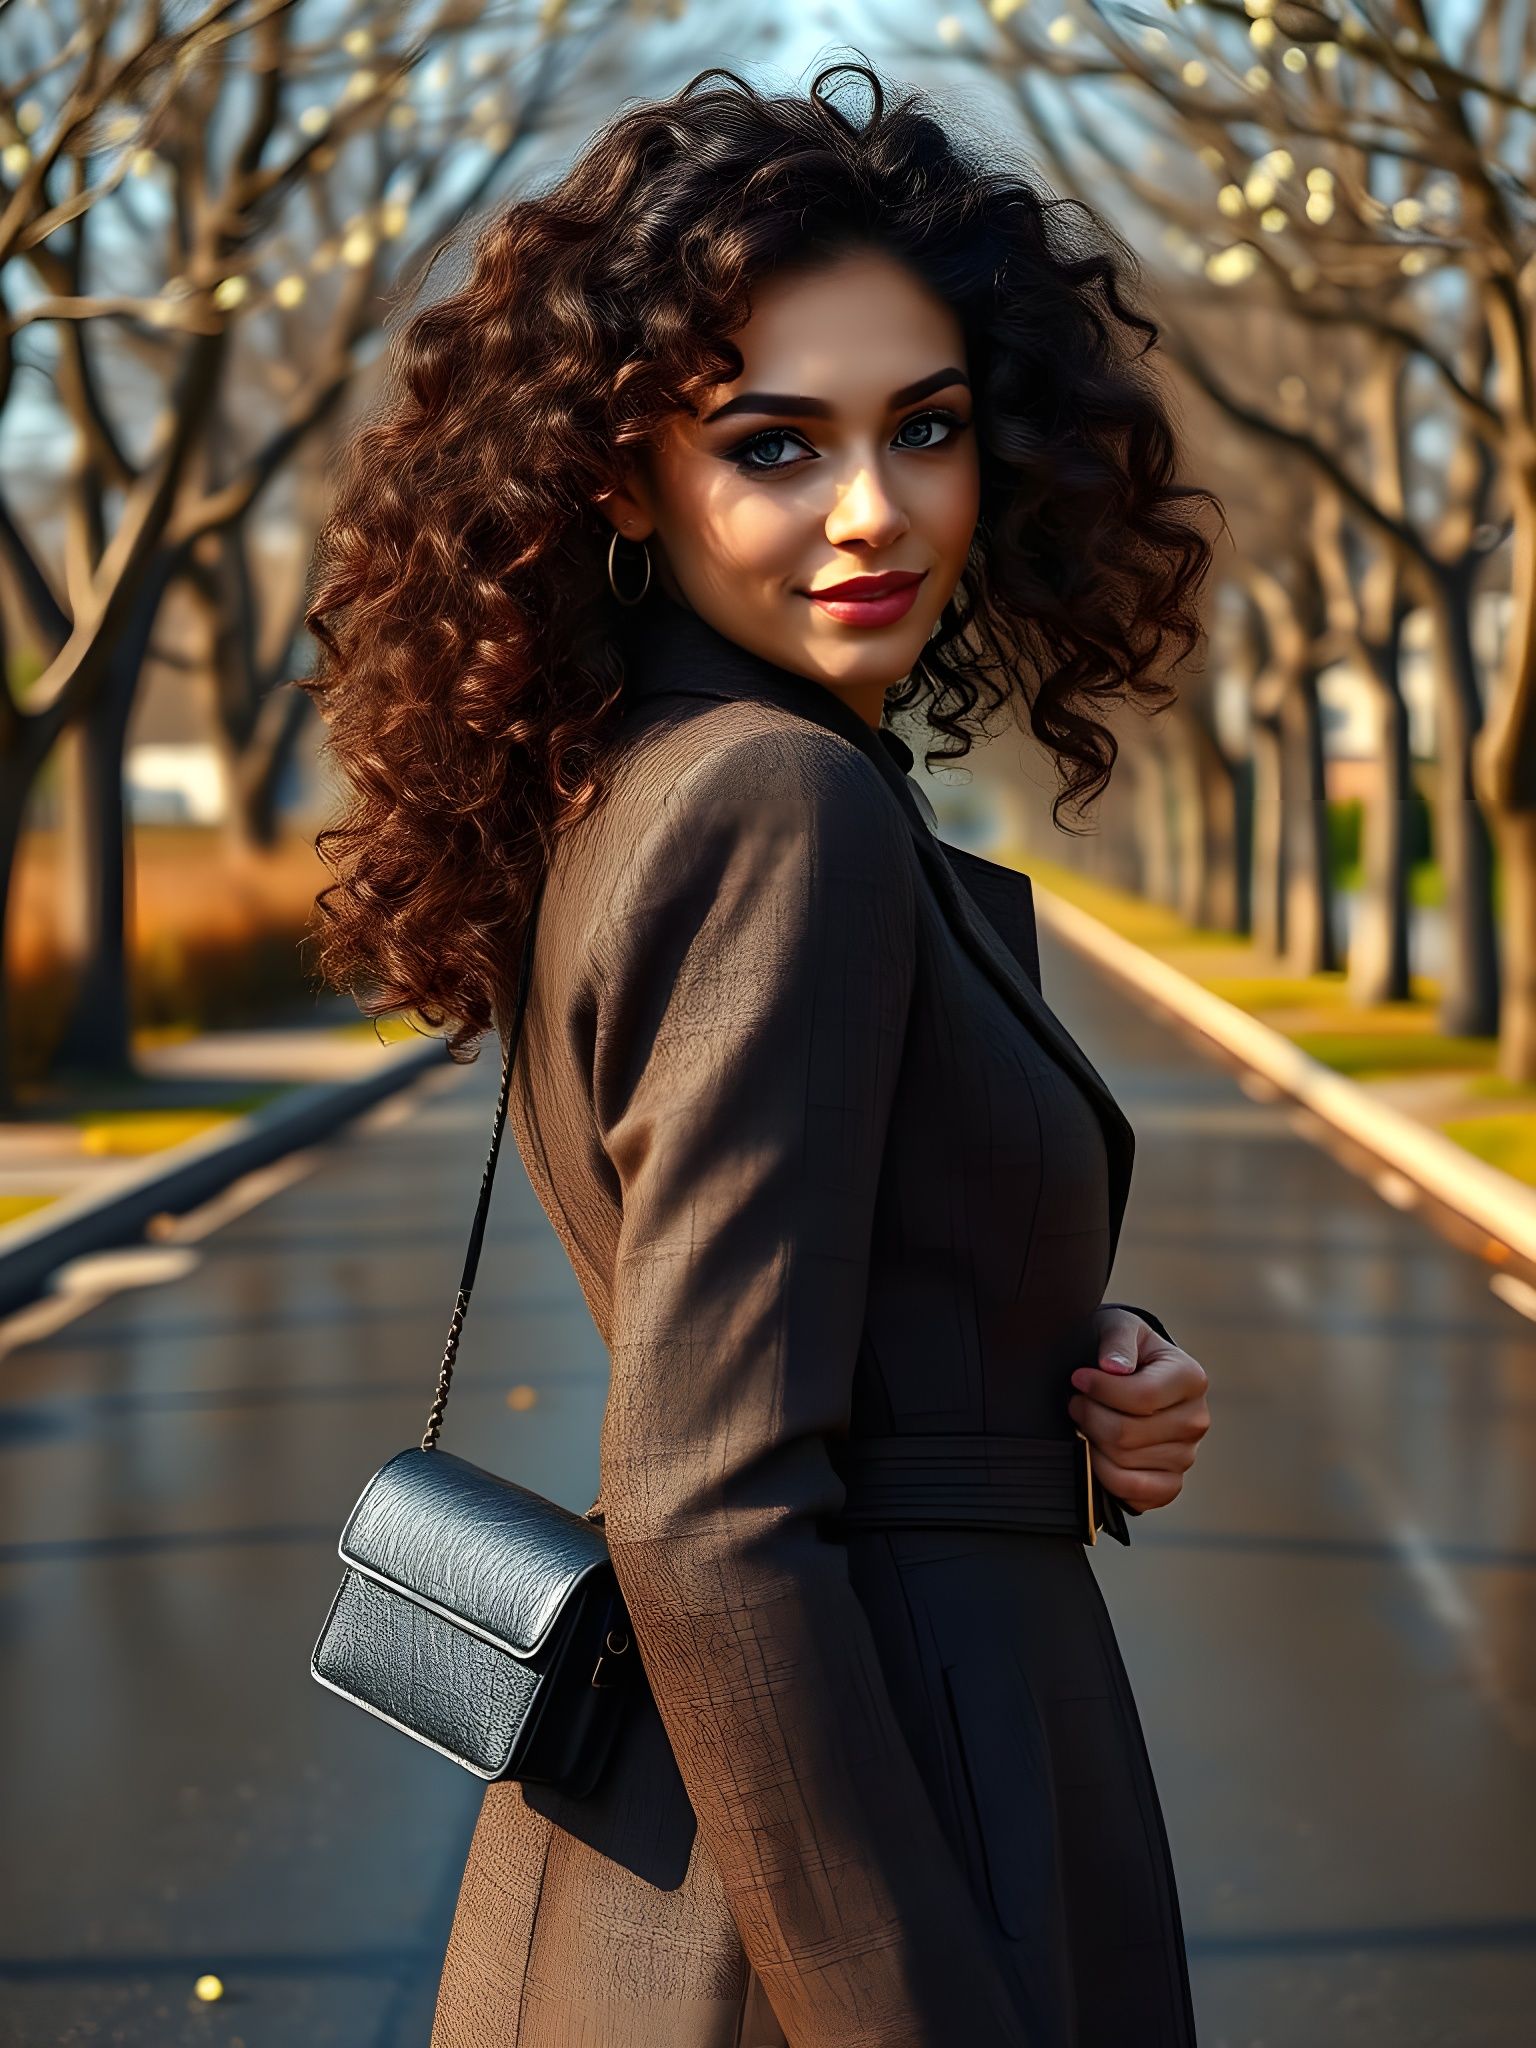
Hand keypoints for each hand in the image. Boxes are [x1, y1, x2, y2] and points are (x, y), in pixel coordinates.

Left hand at [1066, 1307, 1210, 1511]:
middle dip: (1090, 1417)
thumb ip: (1117, 1340)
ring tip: (1087, 1422)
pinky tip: (1097, 1452)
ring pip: (1123, 1464)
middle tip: (1078, 1402)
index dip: (1099, 1390)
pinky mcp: (1170, 1483)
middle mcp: (1195, 1420)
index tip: (1078, 1378)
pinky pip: (1134, 1493)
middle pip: (1127, 1435)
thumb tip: (1114, 1367)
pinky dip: (1106, 1477)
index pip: (1142, 1398)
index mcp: (1191, 1379)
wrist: (1130, 1376)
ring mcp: (1186, 1456)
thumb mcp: (1119, 1327)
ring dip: (1092, 1444)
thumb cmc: (1122, 1349)